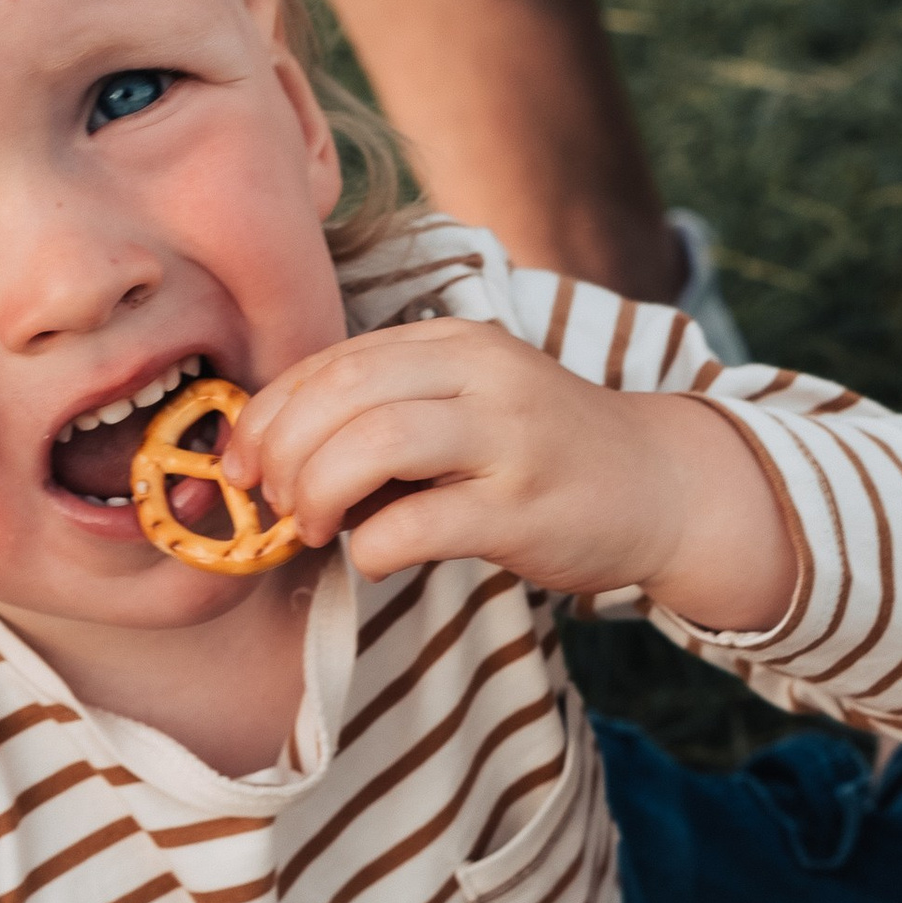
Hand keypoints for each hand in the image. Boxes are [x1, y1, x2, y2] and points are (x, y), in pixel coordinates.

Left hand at [228, 320, 796, 628]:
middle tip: (272, 502)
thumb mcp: (467, 404)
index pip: (332, 362)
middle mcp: (481, 376)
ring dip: (316, 492)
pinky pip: (419, 525)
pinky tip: (374, 558)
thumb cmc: (544, 454)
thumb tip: (277, 453)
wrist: (658, 486)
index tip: (243, 464)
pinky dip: (372, 547)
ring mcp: (508, 440)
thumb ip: (388, 410)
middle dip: (282, 454)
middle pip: (341, 395)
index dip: (270, 414)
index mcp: (454, 343)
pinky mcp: (524, 510)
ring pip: (373, 445)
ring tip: (310, 527)